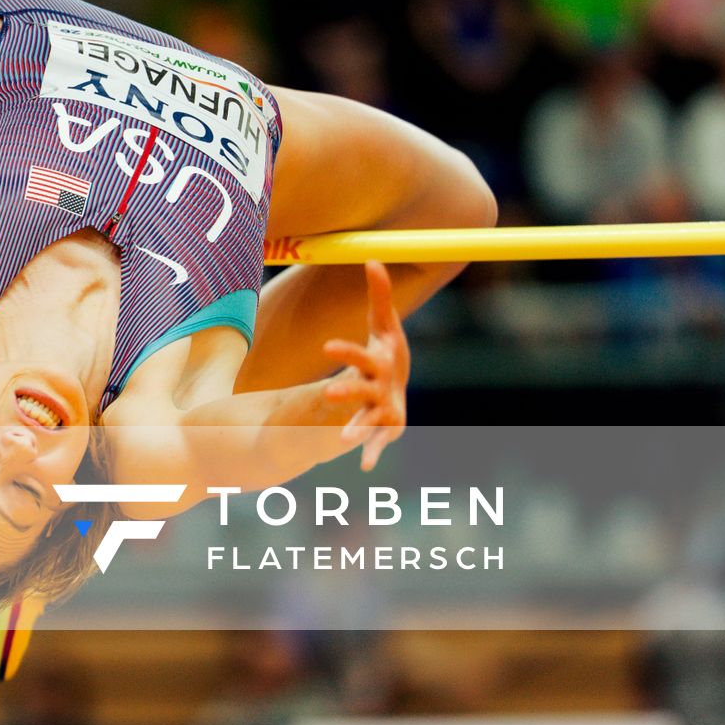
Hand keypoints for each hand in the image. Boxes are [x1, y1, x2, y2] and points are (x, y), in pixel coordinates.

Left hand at [319, 261, 408, 471]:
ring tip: (343, 440)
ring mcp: (386, 409)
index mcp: (380, 361)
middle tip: (327, 394)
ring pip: (370, 419)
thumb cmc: (386, 352)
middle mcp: (384, 386)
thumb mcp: (383, 325)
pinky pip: (377, 442)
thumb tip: (373, 257)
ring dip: (358, 428)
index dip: (345, 352)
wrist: (399, 387)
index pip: (361, 356)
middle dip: (348, 391)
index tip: (325, 348)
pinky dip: (371, 453)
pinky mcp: (384, 429)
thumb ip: (380, 296)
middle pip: (363, 389)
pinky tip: (364, 466)